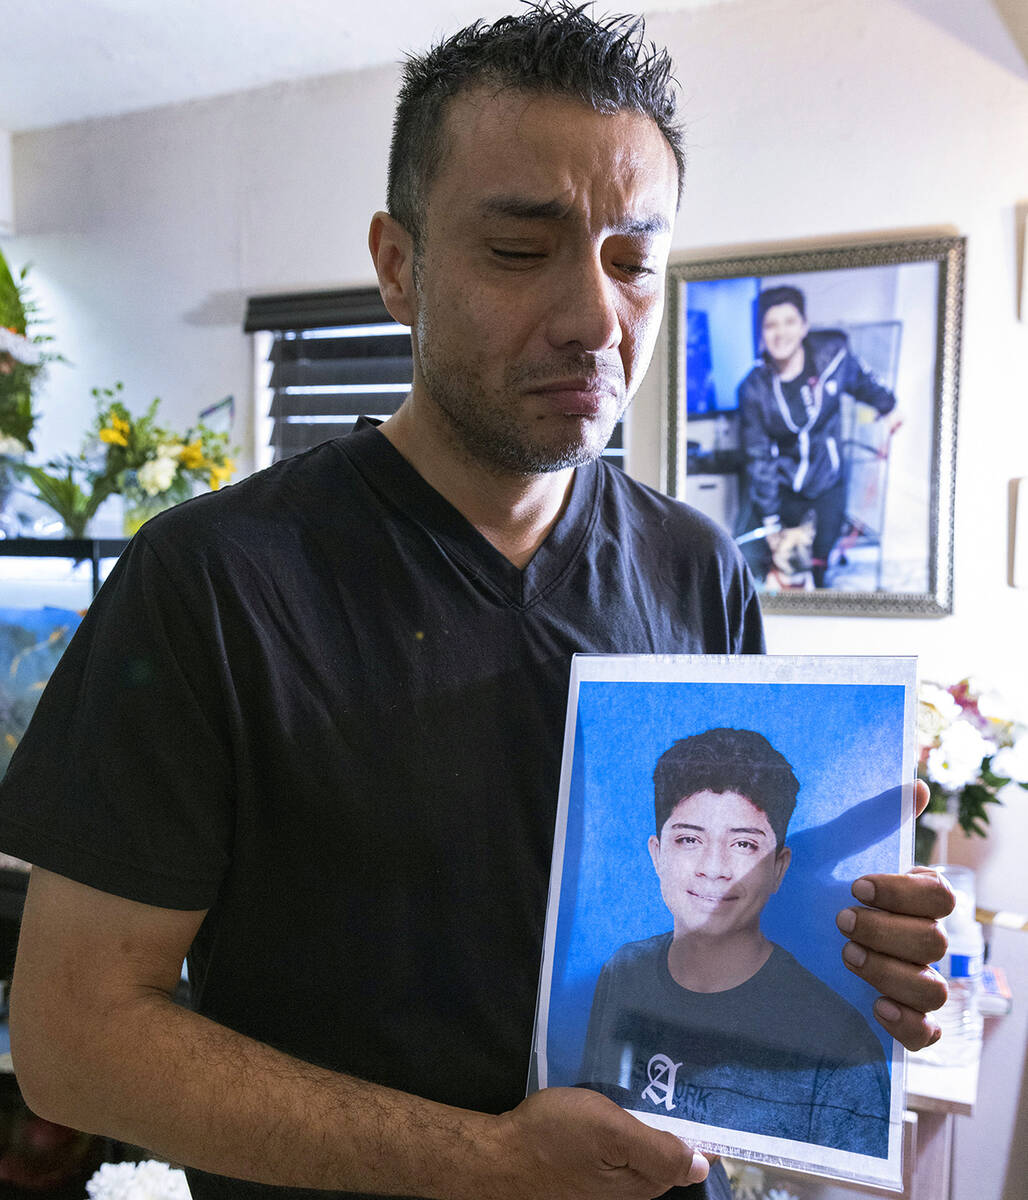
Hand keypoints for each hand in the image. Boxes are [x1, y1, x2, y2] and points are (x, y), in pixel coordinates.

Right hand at [491, 1086, 707, 1199]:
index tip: (706, 1096)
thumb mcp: (610, 1133)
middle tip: (675, 1080)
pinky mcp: (590, 1168)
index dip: (703, 1131)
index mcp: (643, 1183)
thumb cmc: (555, 1137)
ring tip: (650, 1084)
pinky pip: (621, 1145)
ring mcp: (609, 1179)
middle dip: (677, 1123)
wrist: (500, 1153)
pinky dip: (626, 1124)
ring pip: (644, 1148)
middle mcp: (631, 1188)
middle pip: (668, 1154)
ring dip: (650, 1120)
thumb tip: (702, 1165)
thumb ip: (657, 1149)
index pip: (690, 1160)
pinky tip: (619, 1100)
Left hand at [836, 780, 954, 1050]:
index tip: (856, 885)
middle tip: (841, 921)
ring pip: (933, 989)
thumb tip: (919, 787)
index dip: (903, 892)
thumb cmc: (812, 886)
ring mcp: (915, 979)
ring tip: (847, 957)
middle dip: (886, 932)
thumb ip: (871, 820)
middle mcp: (922, 939)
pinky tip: (876, 1005)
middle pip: (935, 942)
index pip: (940, 897)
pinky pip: (926, 1032)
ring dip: (891, 973)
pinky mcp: (901, 1016)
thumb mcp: (830, 850)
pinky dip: (907, 1023)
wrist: (773, 930)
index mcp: (915, 898)